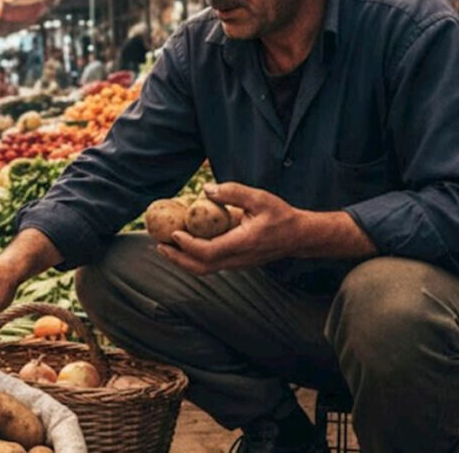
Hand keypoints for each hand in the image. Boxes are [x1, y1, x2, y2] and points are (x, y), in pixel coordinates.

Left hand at [157, 182, 305, 274]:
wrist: (298, 237)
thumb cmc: (281, 216)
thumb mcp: (260, 198)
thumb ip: (233, 192)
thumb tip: (207, 189)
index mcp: (242, 244)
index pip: (208, 252)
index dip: (188, 245)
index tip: (174, 233)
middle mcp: (237, 259)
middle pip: (200, 267)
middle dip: (177, 258)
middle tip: (159, 245)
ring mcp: (236, 264)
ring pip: (204, 269)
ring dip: (183, 260)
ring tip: (166, 247)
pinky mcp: (236, 262)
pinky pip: (210, 265)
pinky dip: (193, 258)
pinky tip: (185, 245)